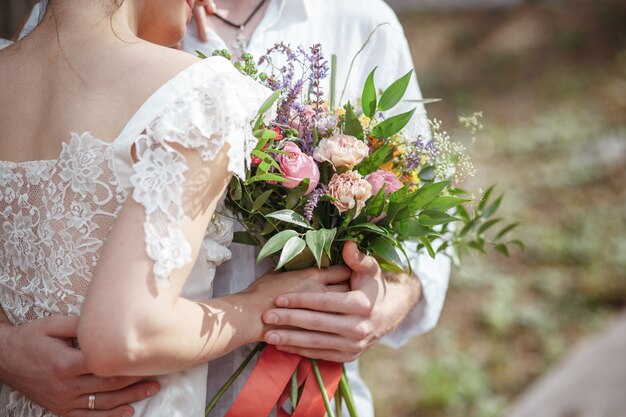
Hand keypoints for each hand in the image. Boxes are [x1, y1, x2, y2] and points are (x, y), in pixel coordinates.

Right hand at [0, 315, 159, 416]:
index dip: (129, 363)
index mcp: (66, 363)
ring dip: (130, 398)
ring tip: (151, 391)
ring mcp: (63, 400)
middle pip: (109, 385)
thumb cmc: (31, 338)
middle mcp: (66, 385)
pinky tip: (127, 413)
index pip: (106, 365)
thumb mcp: (54, 324)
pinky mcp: (60, 409)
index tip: (148, 359)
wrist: (6, 358)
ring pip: (103, 403)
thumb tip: (108, 324)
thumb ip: (81, 324)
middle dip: (136, 381)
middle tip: (158, 376)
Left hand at [261, 241, 421, 361]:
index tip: (278, 298)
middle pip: (317, 324)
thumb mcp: (369, 269)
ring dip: (290, 339)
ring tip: (268, 335)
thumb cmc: (372, 286)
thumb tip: (348, 244)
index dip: (300, 300)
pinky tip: (282, 346)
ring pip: (316, 342)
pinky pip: (321, 354)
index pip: (325, 302)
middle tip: (266, 316)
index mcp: (362, 304)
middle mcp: (359, 327)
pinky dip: (301, 351)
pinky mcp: (349, 356)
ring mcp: (354, 345)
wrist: (388, 314)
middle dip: (289, 320)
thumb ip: (357, 258)